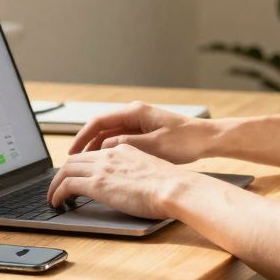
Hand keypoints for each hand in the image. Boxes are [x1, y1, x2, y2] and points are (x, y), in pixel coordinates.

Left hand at [46, 143, 194, 219]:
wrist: (173, 188)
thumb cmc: (170, 186)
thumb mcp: (151, 171)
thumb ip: (136, 173)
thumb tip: (133, 186)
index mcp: (123, 149)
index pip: (93, 154)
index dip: (80, 165)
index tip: (75, 175)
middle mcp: (109, 155)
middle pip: (75, 160)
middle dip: (62, 173)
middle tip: (58, 187)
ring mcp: (102, 168)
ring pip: (66, 170)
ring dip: (55, 184)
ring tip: (52, 198)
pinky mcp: (97, 183)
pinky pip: (67, 185)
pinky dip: (57, 193)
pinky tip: (57, 203)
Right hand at [67, 101, 223, 163]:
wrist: (208, 139)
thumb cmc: (186, 140)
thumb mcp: (154, 145)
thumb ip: (127, 145)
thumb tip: (104, 149)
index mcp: (135, 112)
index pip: (99, 121)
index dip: (82, 136)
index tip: (71, 151)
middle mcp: (135, 115)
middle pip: (101, 128)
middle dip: (86, 144)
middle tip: (72, 162)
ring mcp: (140, 124)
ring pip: (110, 135)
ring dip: (97, 150)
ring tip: (85, 167)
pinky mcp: (145, 133)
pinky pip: (120, 141)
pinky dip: (110, 152)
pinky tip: (105, 166)